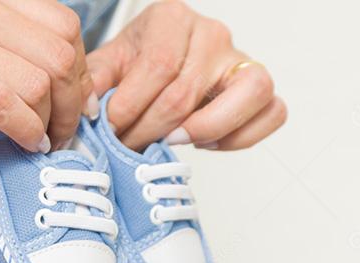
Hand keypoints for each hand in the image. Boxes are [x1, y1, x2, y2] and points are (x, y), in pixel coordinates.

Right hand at [0, 0, 94, 150]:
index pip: (58, 20)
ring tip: (43, 140)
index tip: (69, 98)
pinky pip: (2, 99)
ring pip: (39, 76)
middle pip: (61, 49)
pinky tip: (22, 143)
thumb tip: (17, 64)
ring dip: (54, 119)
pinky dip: (25, 128)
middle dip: (74, 97)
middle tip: (63, 127)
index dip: (77, 66)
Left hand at [87, 1, 285, 151]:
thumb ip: (94, 85)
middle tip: (131, 146)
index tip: (112, 128)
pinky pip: (272, 113)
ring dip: (206, 129)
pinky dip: (240, 136)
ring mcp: (241, 60)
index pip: (158, 66)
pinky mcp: (260, 87)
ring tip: (174, 140)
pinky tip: (205, 142)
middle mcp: (212, 34)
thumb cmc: (138, 62)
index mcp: (172, 19)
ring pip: (249, 93)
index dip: (132, 106)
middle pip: (188, 91)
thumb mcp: (109, 65)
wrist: (160, 59)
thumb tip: (87, 115)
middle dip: (152, 129)